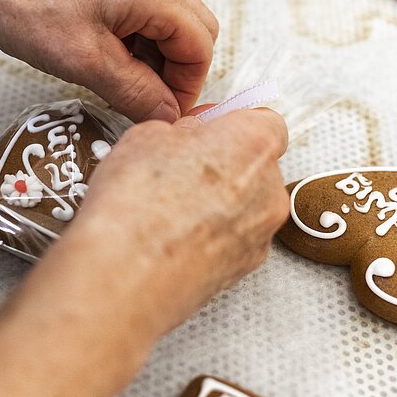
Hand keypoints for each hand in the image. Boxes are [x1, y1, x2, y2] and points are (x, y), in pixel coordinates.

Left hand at [0, 0, 218, 122]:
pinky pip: (142, 10)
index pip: (200, 47)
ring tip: (119, 84)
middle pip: (193, 30)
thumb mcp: (85, 63)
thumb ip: (136, 93)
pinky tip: (104, 59)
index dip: (187, 89)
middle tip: (146, 102)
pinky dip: (135, 39)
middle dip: (177, 72)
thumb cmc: (24, 6)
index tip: (162, 115)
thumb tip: (166, 115)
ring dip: (154, 57)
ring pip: (167, 21)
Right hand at [50, 108, 290, 336]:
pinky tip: (174, 236)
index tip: (204, 129)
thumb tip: (187, 139)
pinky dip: (211, 235)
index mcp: (254, 144)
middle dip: (224, 165)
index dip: (231, 124)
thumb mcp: (147, 135)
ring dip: (218, 202)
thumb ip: (182, 132)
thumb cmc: (138, 203)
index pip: (265, 122)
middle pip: (257, 166)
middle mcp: (269, 189)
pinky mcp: (245, 268)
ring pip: (247, 205)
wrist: (127, 274)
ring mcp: (261, 234)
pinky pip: (234, 239)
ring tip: (170, 208)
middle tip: (180, 169)